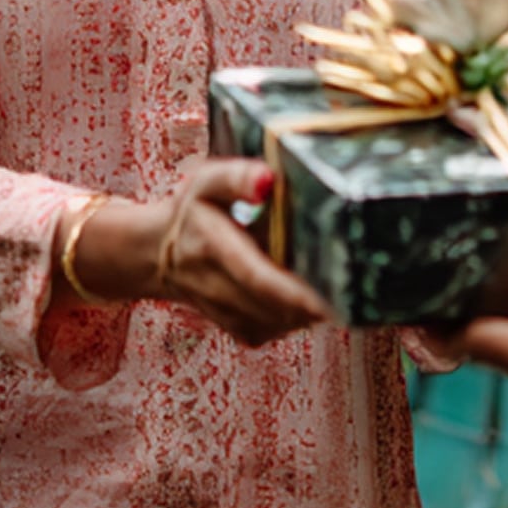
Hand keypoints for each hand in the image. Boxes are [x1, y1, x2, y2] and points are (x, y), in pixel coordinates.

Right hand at [72, 160, 334, 344]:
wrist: (157, 252)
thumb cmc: (192, 211)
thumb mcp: (207, 182)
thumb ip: (236, 177)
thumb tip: (268, 179)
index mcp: (211, 247)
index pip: (256, 277)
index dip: (294, 292)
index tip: (328, 298)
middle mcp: (215, 287)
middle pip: (274, 307)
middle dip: (315, 301)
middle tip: (351, 284)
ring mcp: (227, 315)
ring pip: (280, 322)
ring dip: (308, 307)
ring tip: (327, 281)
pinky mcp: (239, 330)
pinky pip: (277, 329)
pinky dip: (296, 315)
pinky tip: (301, 293)